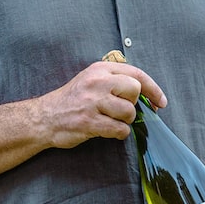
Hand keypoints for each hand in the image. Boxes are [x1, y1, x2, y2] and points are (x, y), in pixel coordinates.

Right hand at [37, 61, 166, 148]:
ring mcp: (92, 102)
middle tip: (121, 111)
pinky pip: (119, 129)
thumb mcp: (91, 80)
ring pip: (129, 112)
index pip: (136, 74)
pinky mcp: (89, 121)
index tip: (161, 102)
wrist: (44, 117)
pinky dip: (119, 134)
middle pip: (135, 91)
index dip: (154, 89)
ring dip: (125, 121)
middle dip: (133, 105)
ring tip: (111, 121)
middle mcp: (96, 82)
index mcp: (99, 69)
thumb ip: (115, 81)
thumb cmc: (72, 100)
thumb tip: (147, 94)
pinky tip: (108, 131)